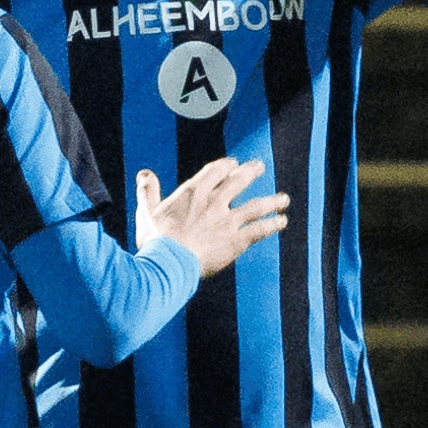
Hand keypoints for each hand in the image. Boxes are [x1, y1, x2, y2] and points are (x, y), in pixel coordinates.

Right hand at [135, 158, 288, 276]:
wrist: (169, 264)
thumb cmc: (156, 241)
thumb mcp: (147, 212)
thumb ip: (147, 191)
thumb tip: (144, 173)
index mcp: (193, 193)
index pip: (214, 172)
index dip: (226, 166)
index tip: (233, 163)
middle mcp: (214, 202)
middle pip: (238, 182)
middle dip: (250, 172)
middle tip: (259, 167)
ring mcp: (228, 221)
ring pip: (255, 206)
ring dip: (271, 201)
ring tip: (283, 199)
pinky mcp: (237, 240)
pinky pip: (259, 229)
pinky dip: (272, 225)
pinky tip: (281, 222)